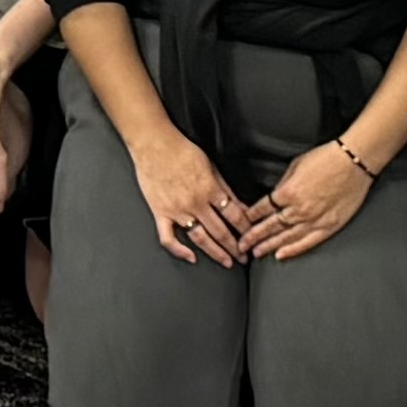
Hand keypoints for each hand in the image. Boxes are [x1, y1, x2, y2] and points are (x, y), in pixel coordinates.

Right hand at [129, 128, 251, 262]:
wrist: (154, 144)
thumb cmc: (182, 150)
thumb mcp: (211, 165)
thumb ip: (225, 188)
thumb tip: (240, 205)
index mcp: (210, 190)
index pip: (234, 215)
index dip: (246, 229)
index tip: (252, 237)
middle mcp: (195, 203)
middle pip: (220, 231)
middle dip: (235, 247)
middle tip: (244, 257)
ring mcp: (177, 211)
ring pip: (200, 238)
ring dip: (216, 252)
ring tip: (227, 262)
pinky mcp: (160, 214)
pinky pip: (169, 238)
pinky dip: (179, 251)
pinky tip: (191, 257)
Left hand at [241, 134, 377, 259]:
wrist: (354, 162)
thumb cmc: (328, 159)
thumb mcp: (296, 164)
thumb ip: (283, 183)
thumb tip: (275, 194)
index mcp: (288, 192)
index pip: (263, 208)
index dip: (251, 216)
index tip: (244, 222)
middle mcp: (298, 209)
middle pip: (270, 226)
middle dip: (254, 236)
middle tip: (242, 245)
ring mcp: (314, 220)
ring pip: (286, 237)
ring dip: (269, 246)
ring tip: (256, 253)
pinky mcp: (329, 226)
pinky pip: (307, 242)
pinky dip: (293, 250)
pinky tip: (281, 255)